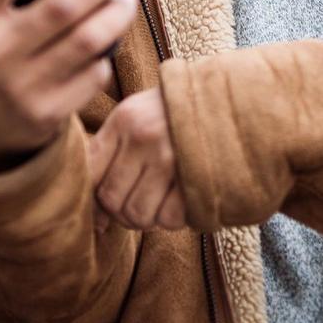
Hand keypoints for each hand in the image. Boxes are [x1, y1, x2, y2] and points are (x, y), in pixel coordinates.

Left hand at [88, 89, 185, 230]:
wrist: (233, 102)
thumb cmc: (179, 115)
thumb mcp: (140, 116)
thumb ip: (112, 155)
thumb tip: (96, 220)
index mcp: (125, 120)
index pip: (90, 172)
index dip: (93, 199)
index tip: (104, 208)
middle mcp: (144, 137)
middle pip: (112, 200)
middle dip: (122, 214)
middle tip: (138, 208)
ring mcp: (171, 157)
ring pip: (139, 214)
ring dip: (148, 219)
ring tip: (159, 205)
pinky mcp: (197, 176)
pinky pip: (169, 218)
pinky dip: (173, 219)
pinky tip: (180, 203)